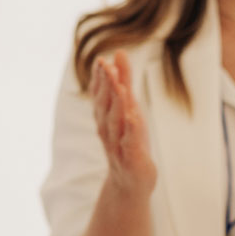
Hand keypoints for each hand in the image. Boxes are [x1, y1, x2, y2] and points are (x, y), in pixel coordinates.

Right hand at [93, 52, 155, 199]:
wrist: (129, 182)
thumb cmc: (128, 140)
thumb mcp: (129, 107)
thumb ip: (124, 80)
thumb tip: (118, 53)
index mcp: (106, 116)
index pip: (101, 94)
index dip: (101, 78)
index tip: (101, 61)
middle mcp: (108, 129)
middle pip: (106, 105)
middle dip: (106, 86)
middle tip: (106, 66)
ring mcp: (118, 144)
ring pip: (115, 122)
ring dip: (117, 104)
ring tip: (120, 87)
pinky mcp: (131, 158)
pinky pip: (130, 143)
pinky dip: (130, 130)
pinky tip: (133, 118)